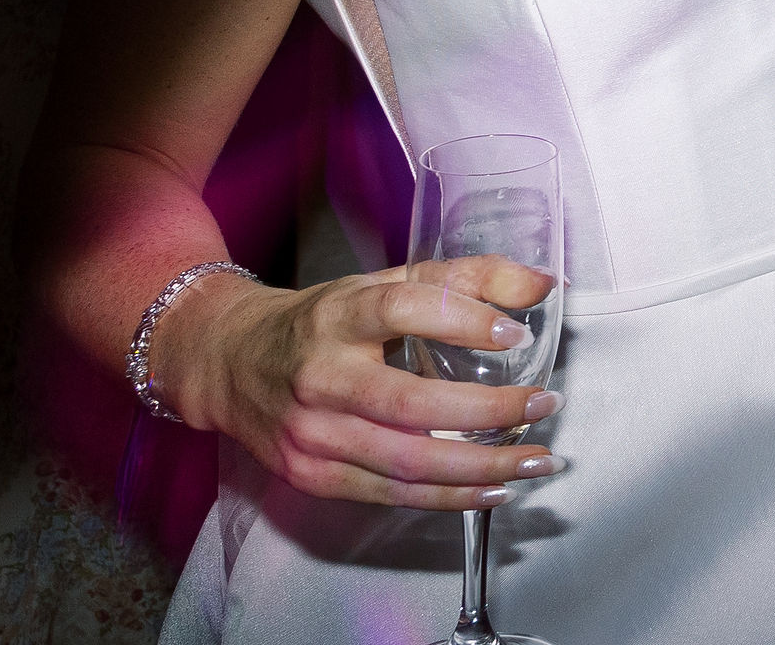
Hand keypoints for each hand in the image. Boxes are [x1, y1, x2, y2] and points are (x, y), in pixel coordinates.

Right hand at [170, 259, 564, 509]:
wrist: (230, 363)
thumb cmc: (322, 321)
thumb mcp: (384, 283)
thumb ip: (466, 278)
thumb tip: (543, 286)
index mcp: (339, 316)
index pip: (403, 309)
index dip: (463, 320)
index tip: (517, 334)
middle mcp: (321, 376)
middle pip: (411, 403)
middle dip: (489, 411)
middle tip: (545, 405)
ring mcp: (312, 433)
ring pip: (406, 461)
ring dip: (481, 468)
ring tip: (536, 461)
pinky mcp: (310, 475)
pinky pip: (390, 494)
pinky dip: (448, 497)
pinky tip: (492, 490)